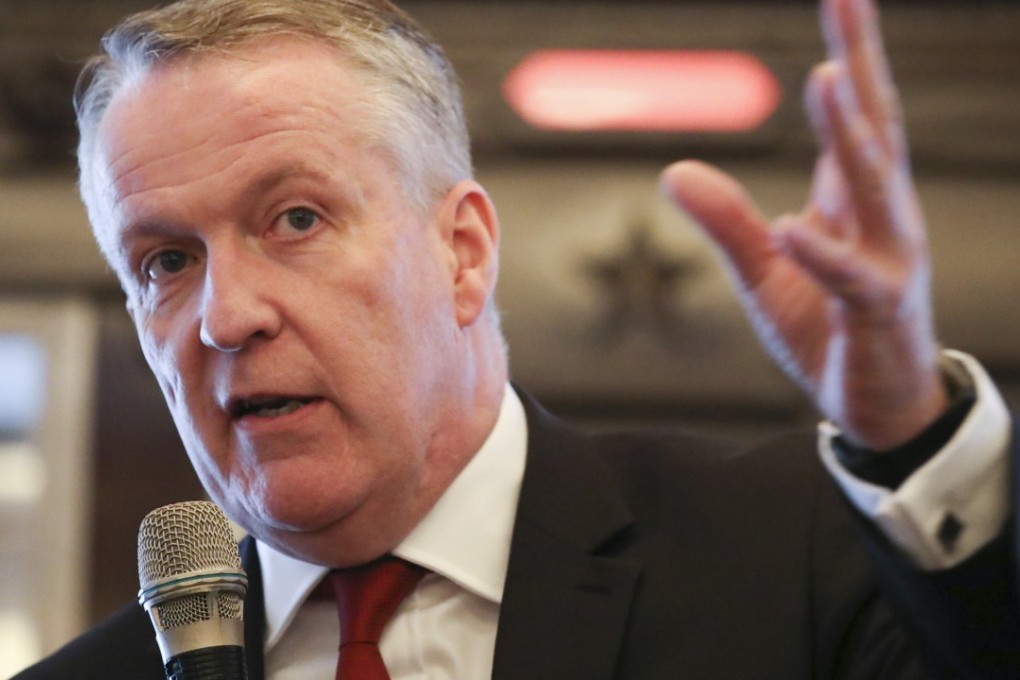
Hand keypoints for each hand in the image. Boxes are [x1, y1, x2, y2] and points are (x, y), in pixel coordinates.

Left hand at [660, 0, 946, 449]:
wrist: (878, 403)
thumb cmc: (828, 326)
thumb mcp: (764, 272)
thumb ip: (726, 222)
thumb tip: (673, 171)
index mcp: (854, 201)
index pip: (855, 115)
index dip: (851, 53)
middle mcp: (882, 218)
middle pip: (874, 127)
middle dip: (861, 61)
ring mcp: (887, 261)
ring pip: (875, 188)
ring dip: (850, 134)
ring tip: (828, 76)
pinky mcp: (878, 310)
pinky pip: (850, 277)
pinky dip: (820, 251)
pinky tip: (792, 226)